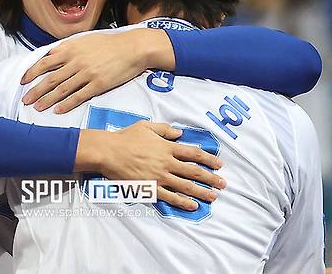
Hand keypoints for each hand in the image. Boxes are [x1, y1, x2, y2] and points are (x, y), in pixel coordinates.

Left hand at [21, 29, 173, 112]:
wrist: (132, 48)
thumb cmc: (109, 43)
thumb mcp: (85, 39)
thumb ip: (67, 47)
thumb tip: (51, 54)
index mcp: (71, 49)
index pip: (45, 62)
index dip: (32, 72)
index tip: (23, 81)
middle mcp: (76, 62)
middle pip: (51, 79)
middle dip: (36, 90)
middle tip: (25, 100)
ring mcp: (87, 74)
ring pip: (62, 89)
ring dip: (48, 100)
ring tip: (37, 107)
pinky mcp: (99, 84)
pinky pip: (79, 96)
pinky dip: (67, 104)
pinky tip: (58, 110)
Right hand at [76, 121, 225, 210]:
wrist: (108, 152)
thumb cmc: (125, 137)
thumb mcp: (146, 126)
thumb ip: (164, 129)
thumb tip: (179, 133)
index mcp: (166, 147)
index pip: (193, 153)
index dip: (208, 159)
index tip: (218, 165)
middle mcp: (166, 162)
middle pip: (193, 171)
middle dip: (211, 178)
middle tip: (223, 184)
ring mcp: (159, 176)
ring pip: (185, 186)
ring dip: (202, 192)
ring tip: (213, 196)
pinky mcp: (150, 188)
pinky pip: (169, 196)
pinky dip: (183, 201)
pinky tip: (193, 205)